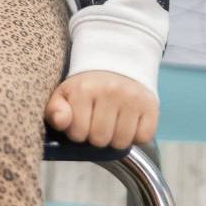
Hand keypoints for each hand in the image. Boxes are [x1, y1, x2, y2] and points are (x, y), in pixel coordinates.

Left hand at [44, 70, 158, 149]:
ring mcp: (132, 98)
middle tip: (97, 120)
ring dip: (116, 138)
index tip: (81, 120)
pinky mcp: (150, 105)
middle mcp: (110, 91)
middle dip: (96, 136)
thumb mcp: (64, 94)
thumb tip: (61, 122)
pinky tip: (129, 120)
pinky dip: (136, 135)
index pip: (77, 134)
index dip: (77, 132)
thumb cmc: (87, 86)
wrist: (115, 62)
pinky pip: (143, 137)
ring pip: (122, 142)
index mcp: (84, 89)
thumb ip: (55, 110)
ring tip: (112, 121)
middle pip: (100, 140)